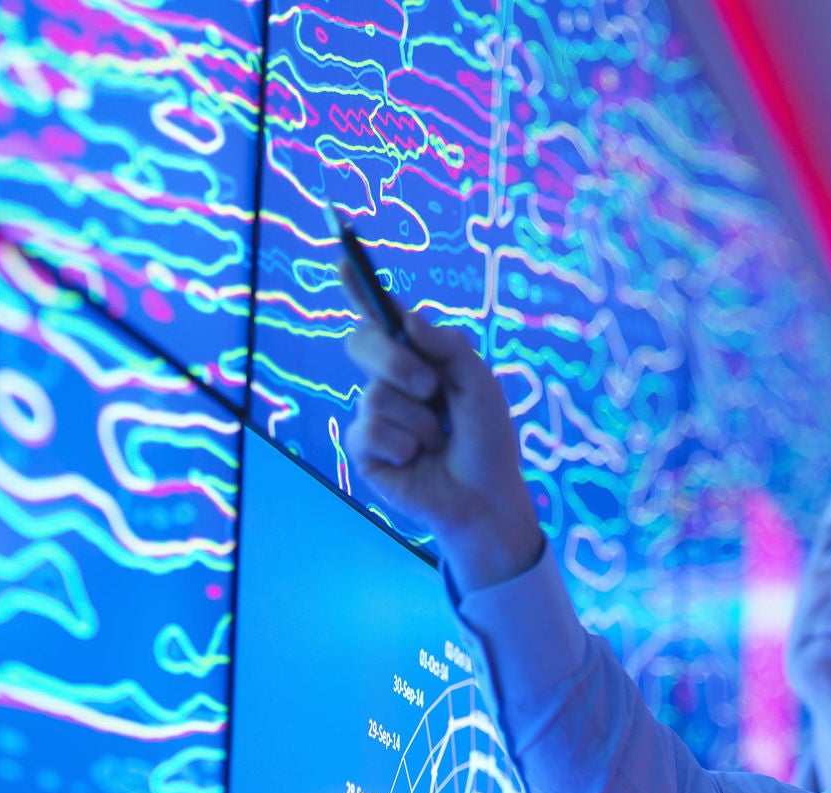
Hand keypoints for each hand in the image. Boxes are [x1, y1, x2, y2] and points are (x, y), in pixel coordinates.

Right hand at [338, 262, 544, 590]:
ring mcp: (373, 414)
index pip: (380, 315)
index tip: (343, 258)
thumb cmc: (486, 439)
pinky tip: (417, 461)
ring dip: (419, 421)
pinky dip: (404, 446)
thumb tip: (407, 318)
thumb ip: (447, 346)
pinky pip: (371, 431)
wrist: (486, 496)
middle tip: (431, 388)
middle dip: (395, 362)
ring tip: (439, 441)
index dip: (359, 286)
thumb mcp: (479, 384)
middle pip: (363, 343)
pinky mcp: (364, 450)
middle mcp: (388, 380)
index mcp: (416, 357)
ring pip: (377, 395)